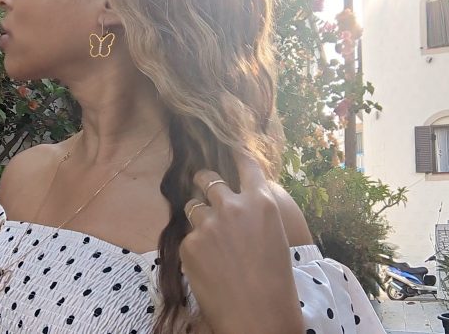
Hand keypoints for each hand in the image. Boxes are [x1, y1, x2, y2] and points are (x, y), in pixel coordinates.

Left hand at [180, 151, 302, 333]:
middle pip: (209, 178)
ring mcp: (208, 224)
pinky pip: (188, 237)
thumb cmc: (275, 282)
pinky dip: (194, 247)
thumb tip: (237, 200)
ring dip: (199, 216)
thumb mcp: (274, 236)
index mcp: (262, 202)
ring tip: (211, 239)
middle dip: (205, 180)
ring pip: (193, 206)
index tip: (228, 148)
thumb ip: (255, 212)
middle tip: (202, 183)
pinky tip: (208, 266)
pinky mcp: (190, 244)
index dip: (235, 154)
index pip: (245, 164)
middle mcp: (233, 206)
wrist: (258, 316)